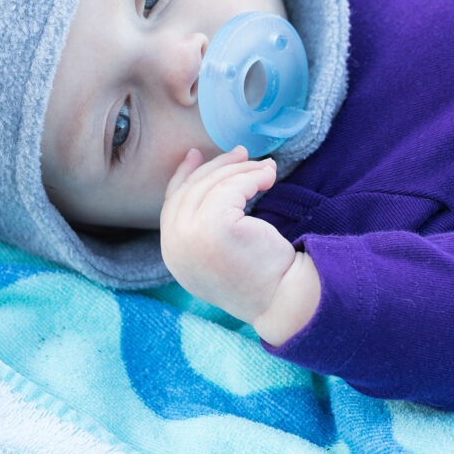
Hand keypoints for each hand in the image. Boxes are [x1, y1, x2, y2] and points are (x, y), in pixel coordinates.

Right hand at [159, 145, 296, 325]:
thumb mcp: (218, 253)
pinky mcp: (214, 226)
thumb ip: (203, 225)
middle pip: (191, 189)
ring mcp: (190, 236)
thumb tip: (209, 177)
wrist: (282, 300)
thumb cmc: (260, 278)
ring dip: (242, 170)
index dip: (183, 175)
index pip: (171, 203)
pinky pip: (232, 187)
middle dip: (217, 166)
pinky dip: (252, 177)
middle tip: (242, 153)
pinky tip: (269, 177)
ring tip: (267, 168)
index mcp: (173, 254)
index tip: (195, 154)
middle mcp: (174, 246)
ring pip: (212, 185)